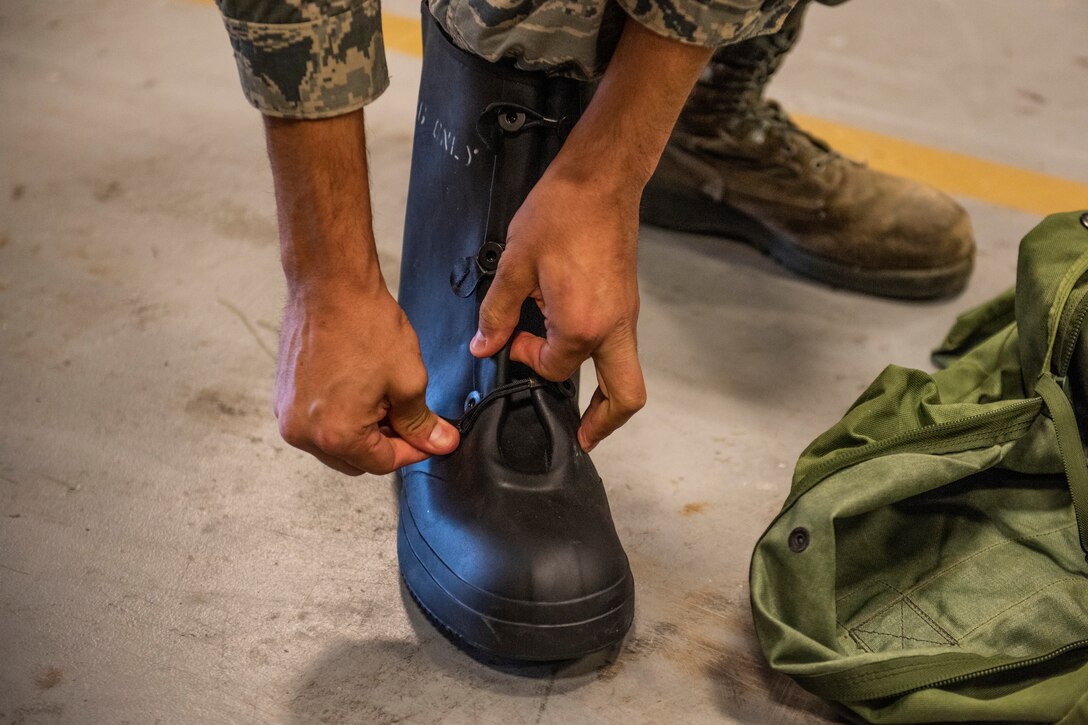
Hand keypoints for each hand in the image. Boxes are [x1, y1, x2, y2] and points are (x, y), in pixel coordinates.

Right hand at [275, 283, 459, 474]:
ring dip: (363, 431)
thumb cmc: (365, 324)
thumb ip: (421, 421)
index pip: (383, 463)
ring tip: (383, 396)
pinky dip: (341, 416)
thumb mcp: (408, 379)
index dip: (413, 451)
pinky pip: (318, 422)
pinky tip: (360, 389)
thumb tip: (438, 442)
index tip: (430, 437)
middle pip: (356, 459)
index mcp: (335, 434)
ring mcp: (287, 414)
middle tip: (410, 416)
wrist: (330, 284)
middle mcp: (302, 432)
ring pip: (336, 443)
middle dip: (387, 443)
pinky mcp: (284, 397)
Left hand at [469, 172, 646, 451]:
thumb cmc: (562, 213)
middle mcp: (614, 327)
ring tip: (572, 396)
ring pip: (624, 372)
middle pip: (625, 397)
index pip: (554, 368)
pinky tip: (569, 342)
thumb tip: (483, 345)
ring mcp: (626, 314)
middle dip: (604, 424)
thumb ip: (497, 312)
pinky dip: (597, 357)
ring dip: (600, 389)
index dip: (526, 359)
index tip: (509, 340)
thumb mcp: (516, 263)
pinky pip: (619, 345)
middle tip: (583, 439)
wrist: (601, 177)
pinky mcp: (627, 300)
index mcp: (584, 325)